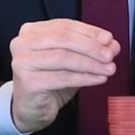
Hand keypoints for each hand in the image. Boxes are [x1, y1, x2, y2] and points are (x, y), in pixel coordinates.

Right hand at [10, 19, 120, 133]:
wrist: (30, 109)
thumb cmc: (48, 82)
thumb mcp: (70, 62)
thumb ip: (89, 50)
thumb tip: (111, 44)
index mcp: (32, 31)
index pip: (64, 26)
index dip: (89, 31)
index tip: (108, 39)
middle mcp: (22, 44)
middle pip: (63, 39)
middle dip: (91, 47)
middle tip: (110, 54)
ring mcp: (23, 63)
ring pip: (64, 57)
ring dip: (90, 63)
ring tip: (108, 69)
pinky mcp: (28, 82)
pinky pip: (62, 78)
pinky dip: (84, 78)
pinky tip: (97, 79)